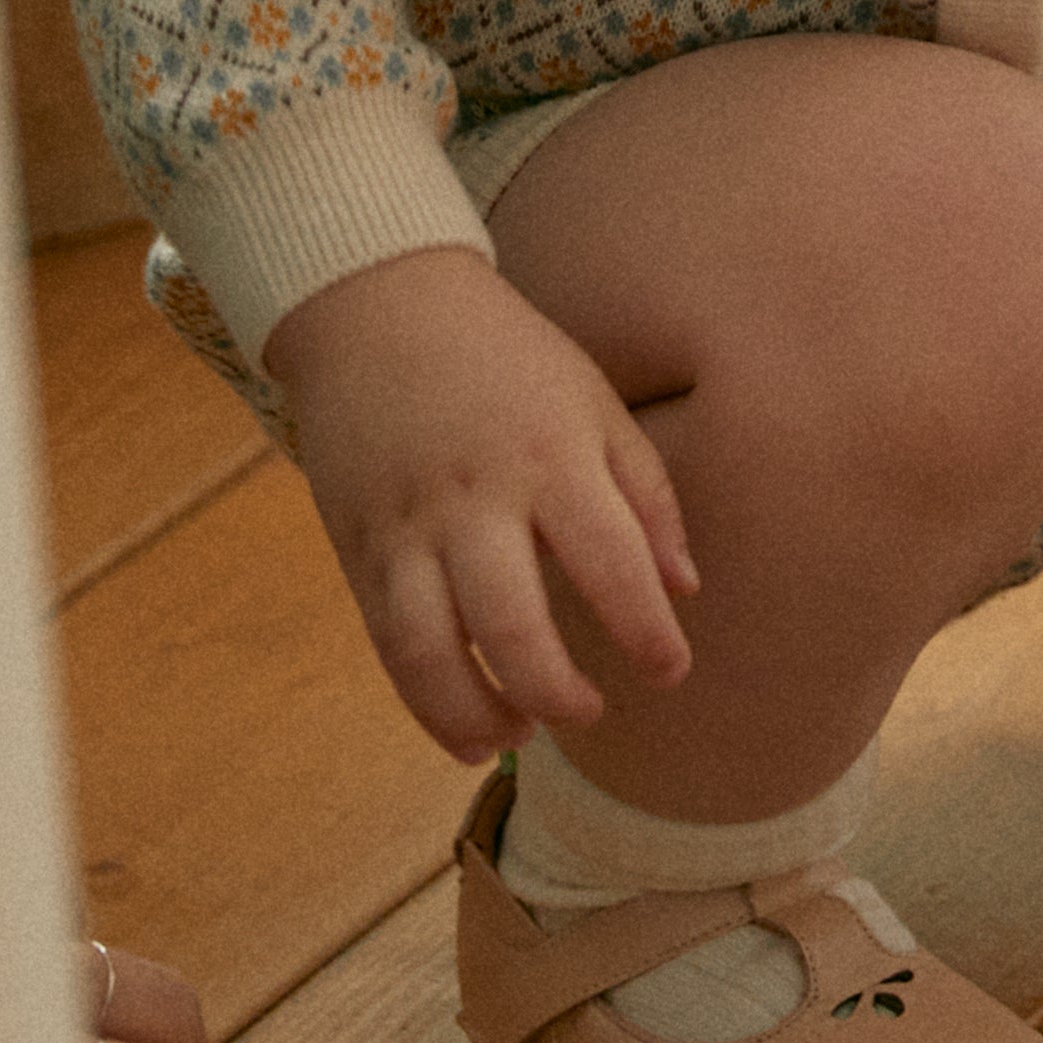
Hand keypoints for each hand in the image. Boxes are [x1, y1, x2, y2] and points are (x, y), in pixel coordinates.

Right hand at [265, 244, 698, 758]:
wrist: (377, 307)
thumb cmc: (505, 358)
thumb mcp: (593, 401)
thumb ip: (646, 495)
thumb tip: (685, 590)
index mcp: (551, 455)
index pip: (610, 563)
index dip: (645, 633)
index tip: (670, 672)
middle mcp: (476, 498)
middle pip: (513, 625)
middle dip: (558, 693)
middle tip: (592, 714)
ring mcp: (407, 527)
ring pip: (430, 652)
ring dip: (478, 714)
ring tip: (519, 736)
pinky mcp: (358, 546)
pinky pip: (387, 643)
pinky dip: (424, 700)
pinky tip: (466, 726)